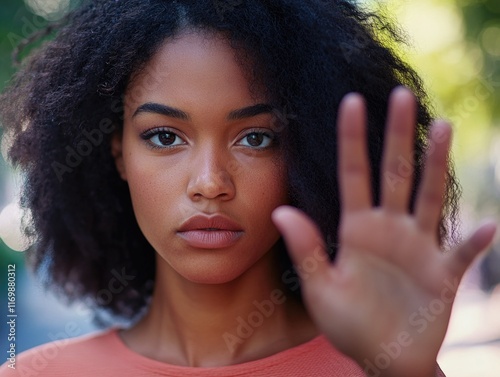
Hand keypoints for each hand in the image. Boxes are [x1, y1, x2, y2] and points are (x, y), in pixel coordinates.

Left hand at [272, 87, 495, 376]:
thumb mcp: (321, 289)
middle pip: (394, 172)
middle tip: (400, 94)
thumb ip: (306, 250)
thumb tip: (280, 211)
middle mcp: (388, 228)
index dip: (352, 138)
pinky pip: (461, 254)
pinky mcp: (442, 272)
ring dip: (437, 164)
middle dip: (397, 134)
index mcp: (355, 229)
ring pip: (428, 196)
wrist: (383, 357)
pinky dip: (472, 242)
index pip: (353, 173)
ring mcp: (417, 247)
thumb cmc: (348, 324)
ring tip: (444, 127)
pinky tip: (486, 227)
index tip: (350, 101)